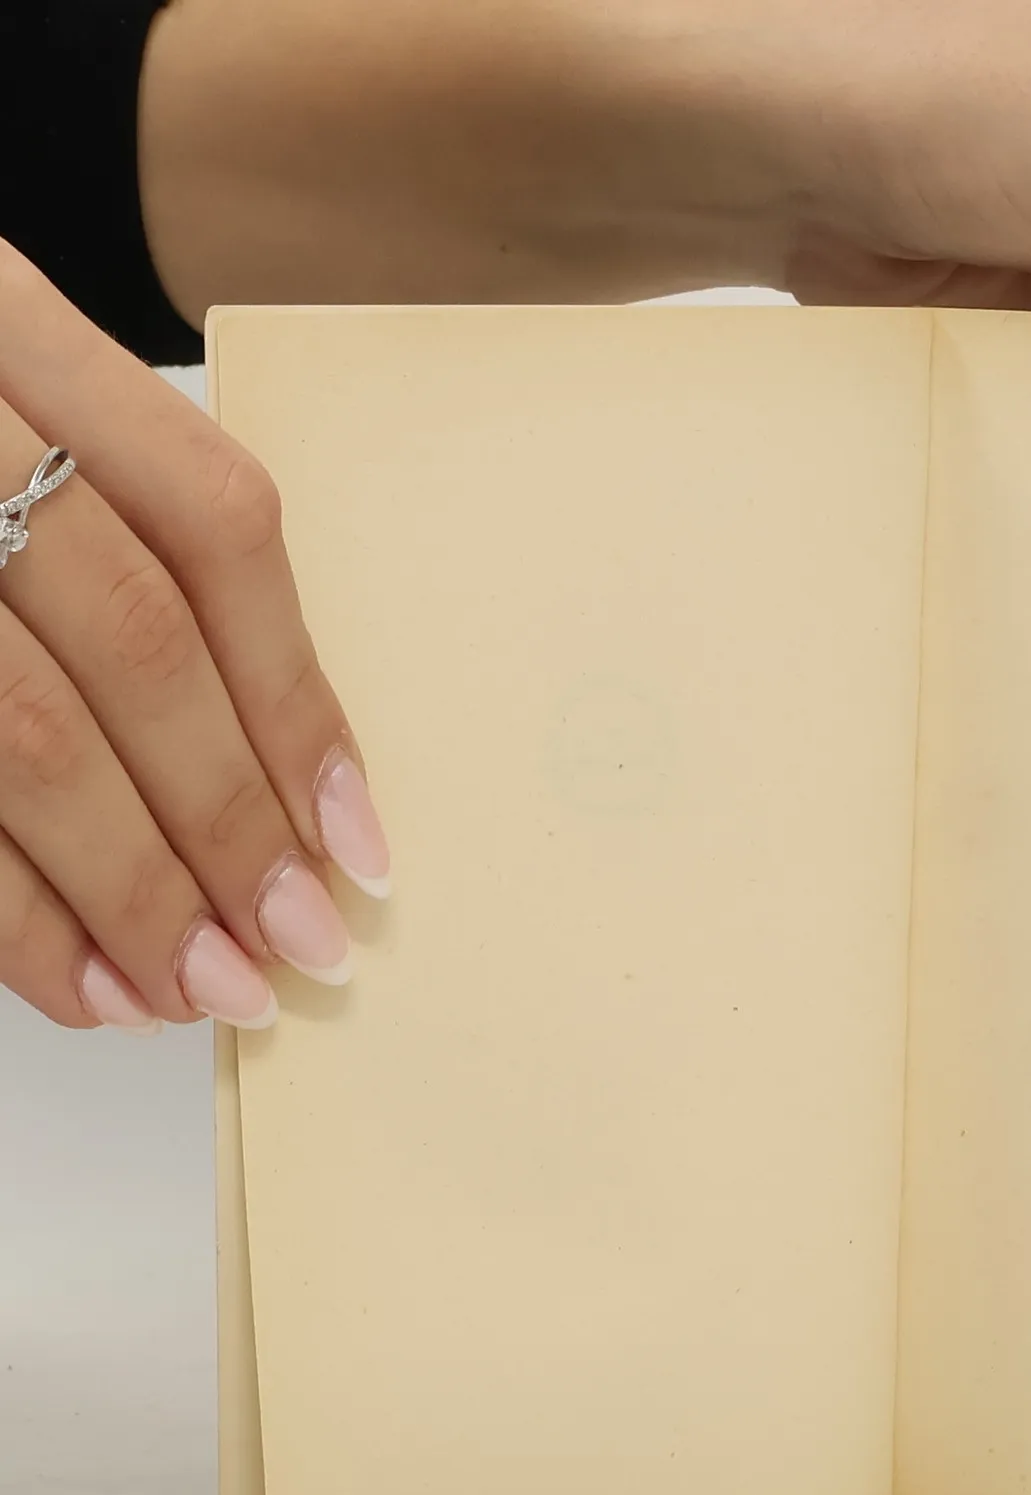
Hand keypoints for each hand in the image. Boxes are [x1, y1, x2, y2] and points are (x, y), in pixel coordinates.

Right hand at [0, 243, 388, 1033]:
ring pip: (27, 736)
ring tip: (197, 991)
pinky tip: (79, 981)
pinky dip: (11, 915)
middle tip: (295, 944)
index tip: (355, 840)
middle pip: (132, 644)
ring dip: (129, 892)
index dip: (295, 699)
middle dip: (228, 823)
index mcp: (10, 326)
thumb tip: (280, 771)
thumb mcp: (7, 407)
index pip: (212, 525)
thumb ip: (119, 539)